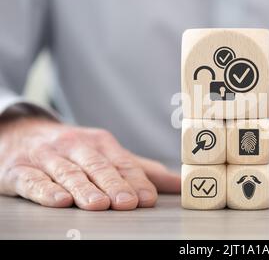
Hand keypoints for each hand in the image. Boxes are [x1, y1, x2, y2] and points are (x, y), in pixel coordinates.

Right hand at [0, 117, 179, 209]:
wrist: (22, 133)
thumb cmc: (73, 150)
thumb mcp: (107, 154)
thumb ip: (141, 170)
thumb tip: (178, 184)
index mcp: (100, 143)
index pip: (122, 163)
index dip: (136, 181)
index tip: (148, 198)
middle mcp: (75, 146)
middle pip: (98, 167)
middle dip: (114, 184)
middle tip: (127, 202)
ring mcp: (48, 157)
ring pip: (69, 173)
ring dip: (85, 189)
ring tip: (99, 204)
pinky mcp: (21, 169)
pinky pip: (34, 180)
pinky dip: (46, 190)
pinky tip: (59, 201)